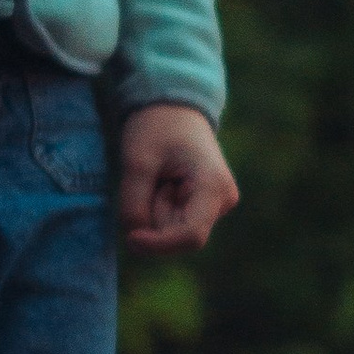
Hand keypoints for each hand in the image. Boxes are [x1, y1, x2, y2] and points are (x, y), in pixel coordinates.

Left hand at [119, 103, 239, 255]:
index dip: (158, 244)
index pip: (191, 236)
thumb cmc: (157, 127)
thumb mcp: (137, 161)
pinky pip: (174, 222)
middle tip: (148, 182)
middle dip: (153, 218)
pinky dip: (159, 209)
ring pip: (174, 231)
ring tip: (157, 178)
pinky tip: (163, 184)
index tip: (130, 238)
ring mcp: (217, 205)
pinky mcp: (206, 207)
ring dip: (155, 211)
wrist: (174, 109)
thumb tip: (134, 237)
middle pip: (179, 235)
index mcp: (214, 186)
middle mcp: (223, 201)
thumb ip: (134, 203)